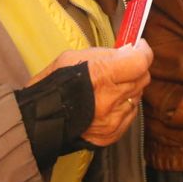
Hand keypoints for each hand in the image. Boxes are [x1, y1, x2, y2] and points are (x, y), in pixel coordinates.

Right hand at [31, 39, 152, 146]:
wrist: (39, 120)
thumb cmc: (54, 84)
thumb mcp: (75, 57)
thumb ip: (106, 55)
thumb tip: (129, 51)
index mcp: (100, 75)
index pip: (140, 62)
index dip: (143, 52)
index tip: (139, 47)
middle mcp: (110, 100)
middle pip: (142, 79)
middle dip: (135, 70)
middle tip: (122, 67)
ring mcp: (112, 120)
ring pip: (137, 97)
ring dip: (128, 89)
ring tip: (110, 87)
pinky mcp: (112, 134)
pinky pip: (130, 114)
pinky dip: (123, 107)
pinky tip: (107, 104)